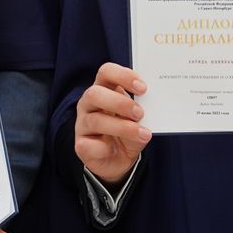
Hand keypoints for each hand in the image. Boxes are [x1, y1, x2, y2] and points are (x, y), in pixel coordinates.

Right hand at [75, 62, 148, 186]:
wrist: (119, 160)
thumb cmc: (128, 133)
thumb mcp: (138, 119)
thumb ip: (141, 111)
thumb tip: (151, 108)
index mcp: (104, 90)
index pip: (106, 72)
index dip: (123, 76)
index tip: (143, 88)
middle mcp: (88, 104)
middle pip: (94, 93)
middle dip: (120, 103)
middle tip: (139, 113)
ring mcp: (82, 124)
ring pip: (95, 120)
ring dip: (122, 127)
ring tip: (142, 134)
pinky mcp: (81, 145)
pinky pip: (91, 145)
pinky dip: (106, 148)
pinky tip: (114, 150)